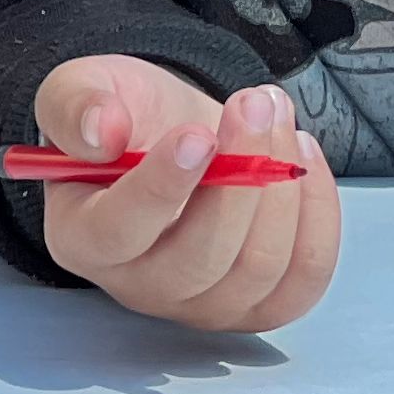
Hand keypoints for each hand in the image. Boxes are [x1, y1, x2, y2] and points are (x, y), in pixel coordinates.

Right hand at [28, 57, 336, 332]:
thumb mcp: (80, 89)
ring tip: (275, 113)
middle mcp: (138, 285)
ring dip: (282, 181)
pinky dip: (317, 214)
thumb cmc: (126, 118)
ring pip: (258, 268)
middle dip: (242, 176)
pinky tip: (302, 158)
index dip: (162, 187)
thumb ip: (76, 105)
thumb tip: (102, 134)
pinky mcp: (257, 303)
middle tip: (255, 102)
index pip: (119, 232)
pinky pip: (304, 278)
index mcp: (82, 237)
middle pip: (200, 261)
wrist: (177, 132)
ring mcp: (201, 304)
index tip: (198, 134)